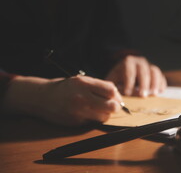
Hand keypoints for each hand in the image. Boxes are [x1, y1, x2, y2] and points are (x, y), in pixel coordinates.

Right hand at [3, 75, 122, 125]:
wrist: (41, 98)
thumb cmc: (64, 87)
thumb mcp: (80, 80)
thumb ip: (98, 86)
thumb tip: (116, 95)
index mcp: (84, 83)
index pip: (111, 90)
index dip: (117, 95)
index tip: (117, 97)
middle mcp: (82, 97)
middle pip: (111, 106)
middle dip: (115, 107)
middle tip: (114, 106)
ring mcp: (78, 111)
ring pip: (104, 117)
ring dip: (106, 114)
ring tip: (100, 109)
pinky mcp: (75, 122)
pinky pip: (92, 122)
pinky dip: (94, 119)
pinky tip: (87, 113)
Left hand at [105, 55, 166, 96]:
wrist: (127, 72)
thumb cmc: (119, 78)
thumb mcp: (113, 79)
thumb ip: (114, 86)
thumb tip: (118, 94)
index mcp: (128, 62)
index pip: (129, 72)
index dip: (129, 83)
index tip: (127, 93)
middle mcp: (140, 62)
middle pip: (143, 71)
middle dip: (143, 84)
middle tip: (142, 96)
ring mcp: (150, 66)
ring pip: (155, 72)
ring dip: (155, 83)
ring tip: (154, 94)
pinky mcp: (157, 72)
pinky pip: (161, 76)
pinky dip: (162, 83)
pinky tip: (160, 91)